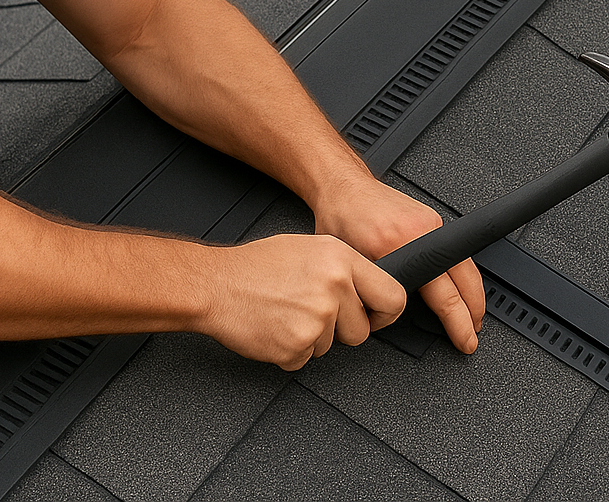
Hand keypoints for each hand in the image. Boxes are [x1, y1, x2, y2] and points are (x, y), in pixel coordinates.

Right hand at [195, 234, 405, 369]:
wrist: (216, 284)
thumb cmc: (256, 265)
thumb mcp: (310, 249)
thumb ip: (344, 269)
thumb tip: (369, 290)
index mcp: (341, 259)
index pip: (393, 296)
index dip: (385, 313)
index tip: (376, 317)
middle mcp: (334, 287)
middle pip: (362, 331)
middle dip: (342, 330)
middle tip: (313, 313)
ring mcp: (317, 319)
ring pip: (332, 347)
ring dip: (312, 338)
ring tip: (287, 313)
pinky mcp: (297, 346)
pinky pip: (306, 359)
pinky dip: (291, 350)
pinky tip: (276, 326)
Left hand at [313, 175, 485, 353]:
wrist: (342, 186)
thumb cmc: (340, 218)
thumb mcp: (349, 263)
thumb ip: (373, 290)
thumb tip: (387, 317)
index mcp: (398, 244)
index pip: (440, 291)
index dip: (456, 320)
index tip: (463, 337)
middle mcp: (420, 230)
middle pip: (463, 277)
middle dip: (474, 309)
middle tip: (473, 334)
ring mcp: (429, 221)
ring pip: (464, 263)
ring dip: (472, 292)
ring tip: (472, 315)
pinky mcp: (431, 217)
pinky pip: (454, 249)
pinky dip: (462, 271)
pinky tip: (462, 287)